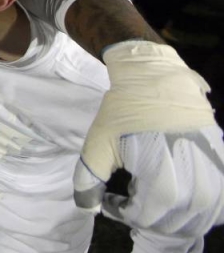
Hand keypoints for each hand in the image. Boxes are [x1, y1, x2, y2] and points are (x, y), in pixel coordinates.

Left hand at [74, 42, 223, 242]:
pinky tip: (181, 200)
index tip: (112, 200)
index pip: (146, 218)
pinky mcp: (222, 163)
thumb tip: (88, 207)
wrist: (157, 77)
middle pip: (174, 223)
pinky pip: (218, 201)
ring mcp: (213, 173)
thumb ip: (89, 178)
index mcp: (164, 180)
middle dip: (149, 218)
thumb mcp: (98, 142)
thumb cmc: (124, 109)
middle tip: (131, 203)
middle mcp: (195, 183)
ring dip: (174, 217)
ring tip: (152, 201)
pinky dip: (200, 208)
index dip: (125, 214)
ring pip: (199, 216)